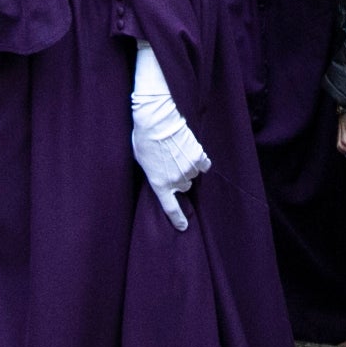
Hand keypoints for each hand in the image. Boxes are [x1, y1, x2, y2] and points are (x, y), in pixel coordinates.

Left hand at [129, 42, 208, 229]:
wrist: (156, 120)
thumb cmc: (143, 138)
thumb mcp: (142, 160)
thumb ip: (152, 172)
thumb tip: (160, 174)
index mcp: (159, 184)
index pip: (170, 208)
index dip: (178, 219)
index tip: (184, 227)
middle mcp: (176, 180)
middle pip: (184, 186)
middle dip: (179, 178)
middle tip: (172, 164)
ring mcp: (188, 169)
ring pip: (193, 174)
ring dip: (188, 166)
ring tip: (178, 152)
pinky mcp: (198, 156)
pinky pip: (204, 164)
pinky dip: (199, 160)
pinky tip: (192, 151)